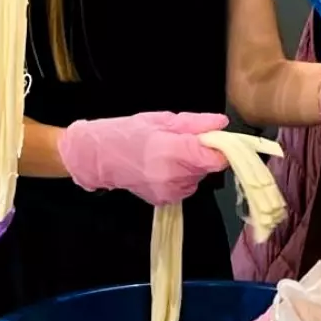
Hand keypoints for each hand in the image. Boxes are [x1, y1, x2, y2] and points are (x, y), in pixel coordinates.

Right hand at [57, 111, 228, 206]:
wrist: (98, 156)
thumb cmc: (128, 132)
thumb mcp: (162, 119)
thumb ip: (194, 123)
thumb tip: (221, 123)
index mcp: (173, 152)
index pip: (216, 159)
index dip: (222, 150)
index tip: (217, 141)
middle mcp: (173, 176)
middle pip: (208, 168)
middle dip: (202, 154)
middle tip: (182, 141)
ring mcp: (168, 192)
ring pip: (197, 178)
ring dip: (191, 167)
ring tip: (168, 154)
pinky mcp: (164, 201)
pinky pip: (185, 187)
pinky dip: (180, 178)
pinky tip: (162, 168)